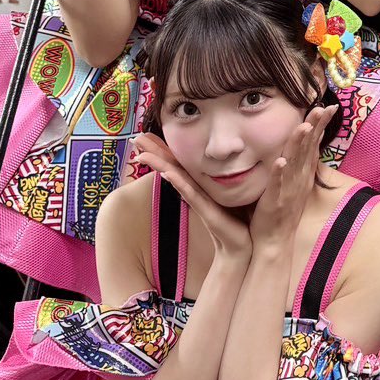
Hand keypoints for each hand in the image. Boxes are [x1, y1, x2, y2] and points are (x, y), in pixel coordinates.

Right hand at [132, 132, 251, 261]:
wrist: (244, 245)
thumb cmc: (241, 217)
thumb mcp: (234, 189)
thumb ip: (232, 173)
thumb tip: (234, 153)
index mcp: (200, 184)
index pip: (178, 162)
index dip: (163, 148)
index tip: (147, 134)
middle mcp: (194, 191)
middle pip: (170, 167)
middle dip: (153, 152)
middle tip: (135, 138)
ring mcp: (198, 201)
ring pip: (175, 179)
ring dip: (159, 165)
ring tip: (142, 154)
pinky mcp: (205, 212)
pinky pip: (190, 194)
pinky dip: (178, 183)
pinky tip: (167, 173)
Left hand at [252, 105, 338, 245]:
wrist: (275, 239)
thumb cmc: (283, 208)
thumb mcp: (296, 181)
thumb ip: (301, 161)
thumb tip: (307, 142)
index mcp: (304, 172)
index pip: (314, 143)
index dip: (322, 124)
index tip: (330, 105)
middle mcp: (299, 178)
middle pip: (309, 148)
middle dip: (316, 126)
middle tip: (324, 107)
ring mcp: (288, 188)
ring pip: (294, 162)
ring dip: (299, 144)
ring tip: (305, 126)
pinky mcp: (274, 200)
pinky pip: (276, 184)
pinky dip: (279, 172)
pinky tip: (280, 161)